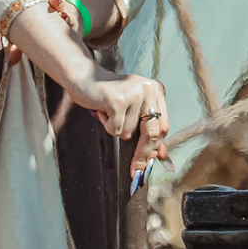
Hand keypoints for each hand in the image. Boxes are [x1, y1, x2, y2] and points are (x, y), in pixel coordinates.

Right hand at [6, 2, 168, 153]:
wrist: (84, 77)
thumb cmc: (108, 94)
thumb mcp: (132, 109)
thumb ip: (147, 130)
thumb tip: (161, 156)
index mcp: (157, 91)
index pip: (163, 126)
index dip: (157, 148)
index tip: (152, 164)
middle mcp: (150, 90)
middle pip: (152, 133)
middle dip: (142, 155)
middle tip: (136, 171)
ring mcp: (135, 94)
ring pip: (129, 133)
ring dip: (116, 128)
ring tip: (109, 112)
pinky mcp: (119, 100)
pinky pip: (115, 129)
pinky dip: (106, 124)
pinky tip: (102, 110)